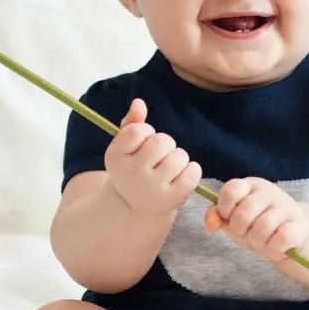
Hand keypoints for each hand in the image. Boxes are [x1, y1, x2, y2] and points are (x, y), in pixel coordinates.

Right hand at [105, 99, 201, 215]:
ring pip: (179, 156)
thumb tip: (139, 103)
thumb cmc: (132, 168)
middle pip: (162, 141)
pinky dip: (192, 170)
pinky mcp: (173, 199)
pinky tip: (180, 176)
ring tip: (168, 167)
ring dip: (178, 157)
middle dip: (164, 144)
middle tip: (158, 156)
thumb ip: (131, 122)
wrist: (135, 207)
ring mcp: (153, 188)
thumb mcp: (125, 147)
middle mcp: (132, 174)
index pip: (138, 130)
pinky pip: (193, 171)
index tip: (142, 144)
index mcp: (115, 158)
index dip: (145, 132)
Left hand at [204, 177, 308, 267]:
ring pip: (262, 228)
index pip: (231, 191)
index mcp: (250, 185)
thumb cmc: (256, 223)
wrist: (289, 233)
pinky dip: (273, 248)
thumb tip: (210, 225)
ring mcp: (286, 206)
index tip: (229, 218)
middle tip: (247, 233)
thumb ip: (216, 216)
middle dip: (240, 231)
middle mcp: (269, 191)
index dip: (224, 209)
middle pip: (243, 215)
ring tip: (261, 241)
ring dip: (257, 242)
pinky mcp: (299, 225)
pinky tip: (276, 246)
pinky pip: (281, 239)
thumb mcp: (233, 218)